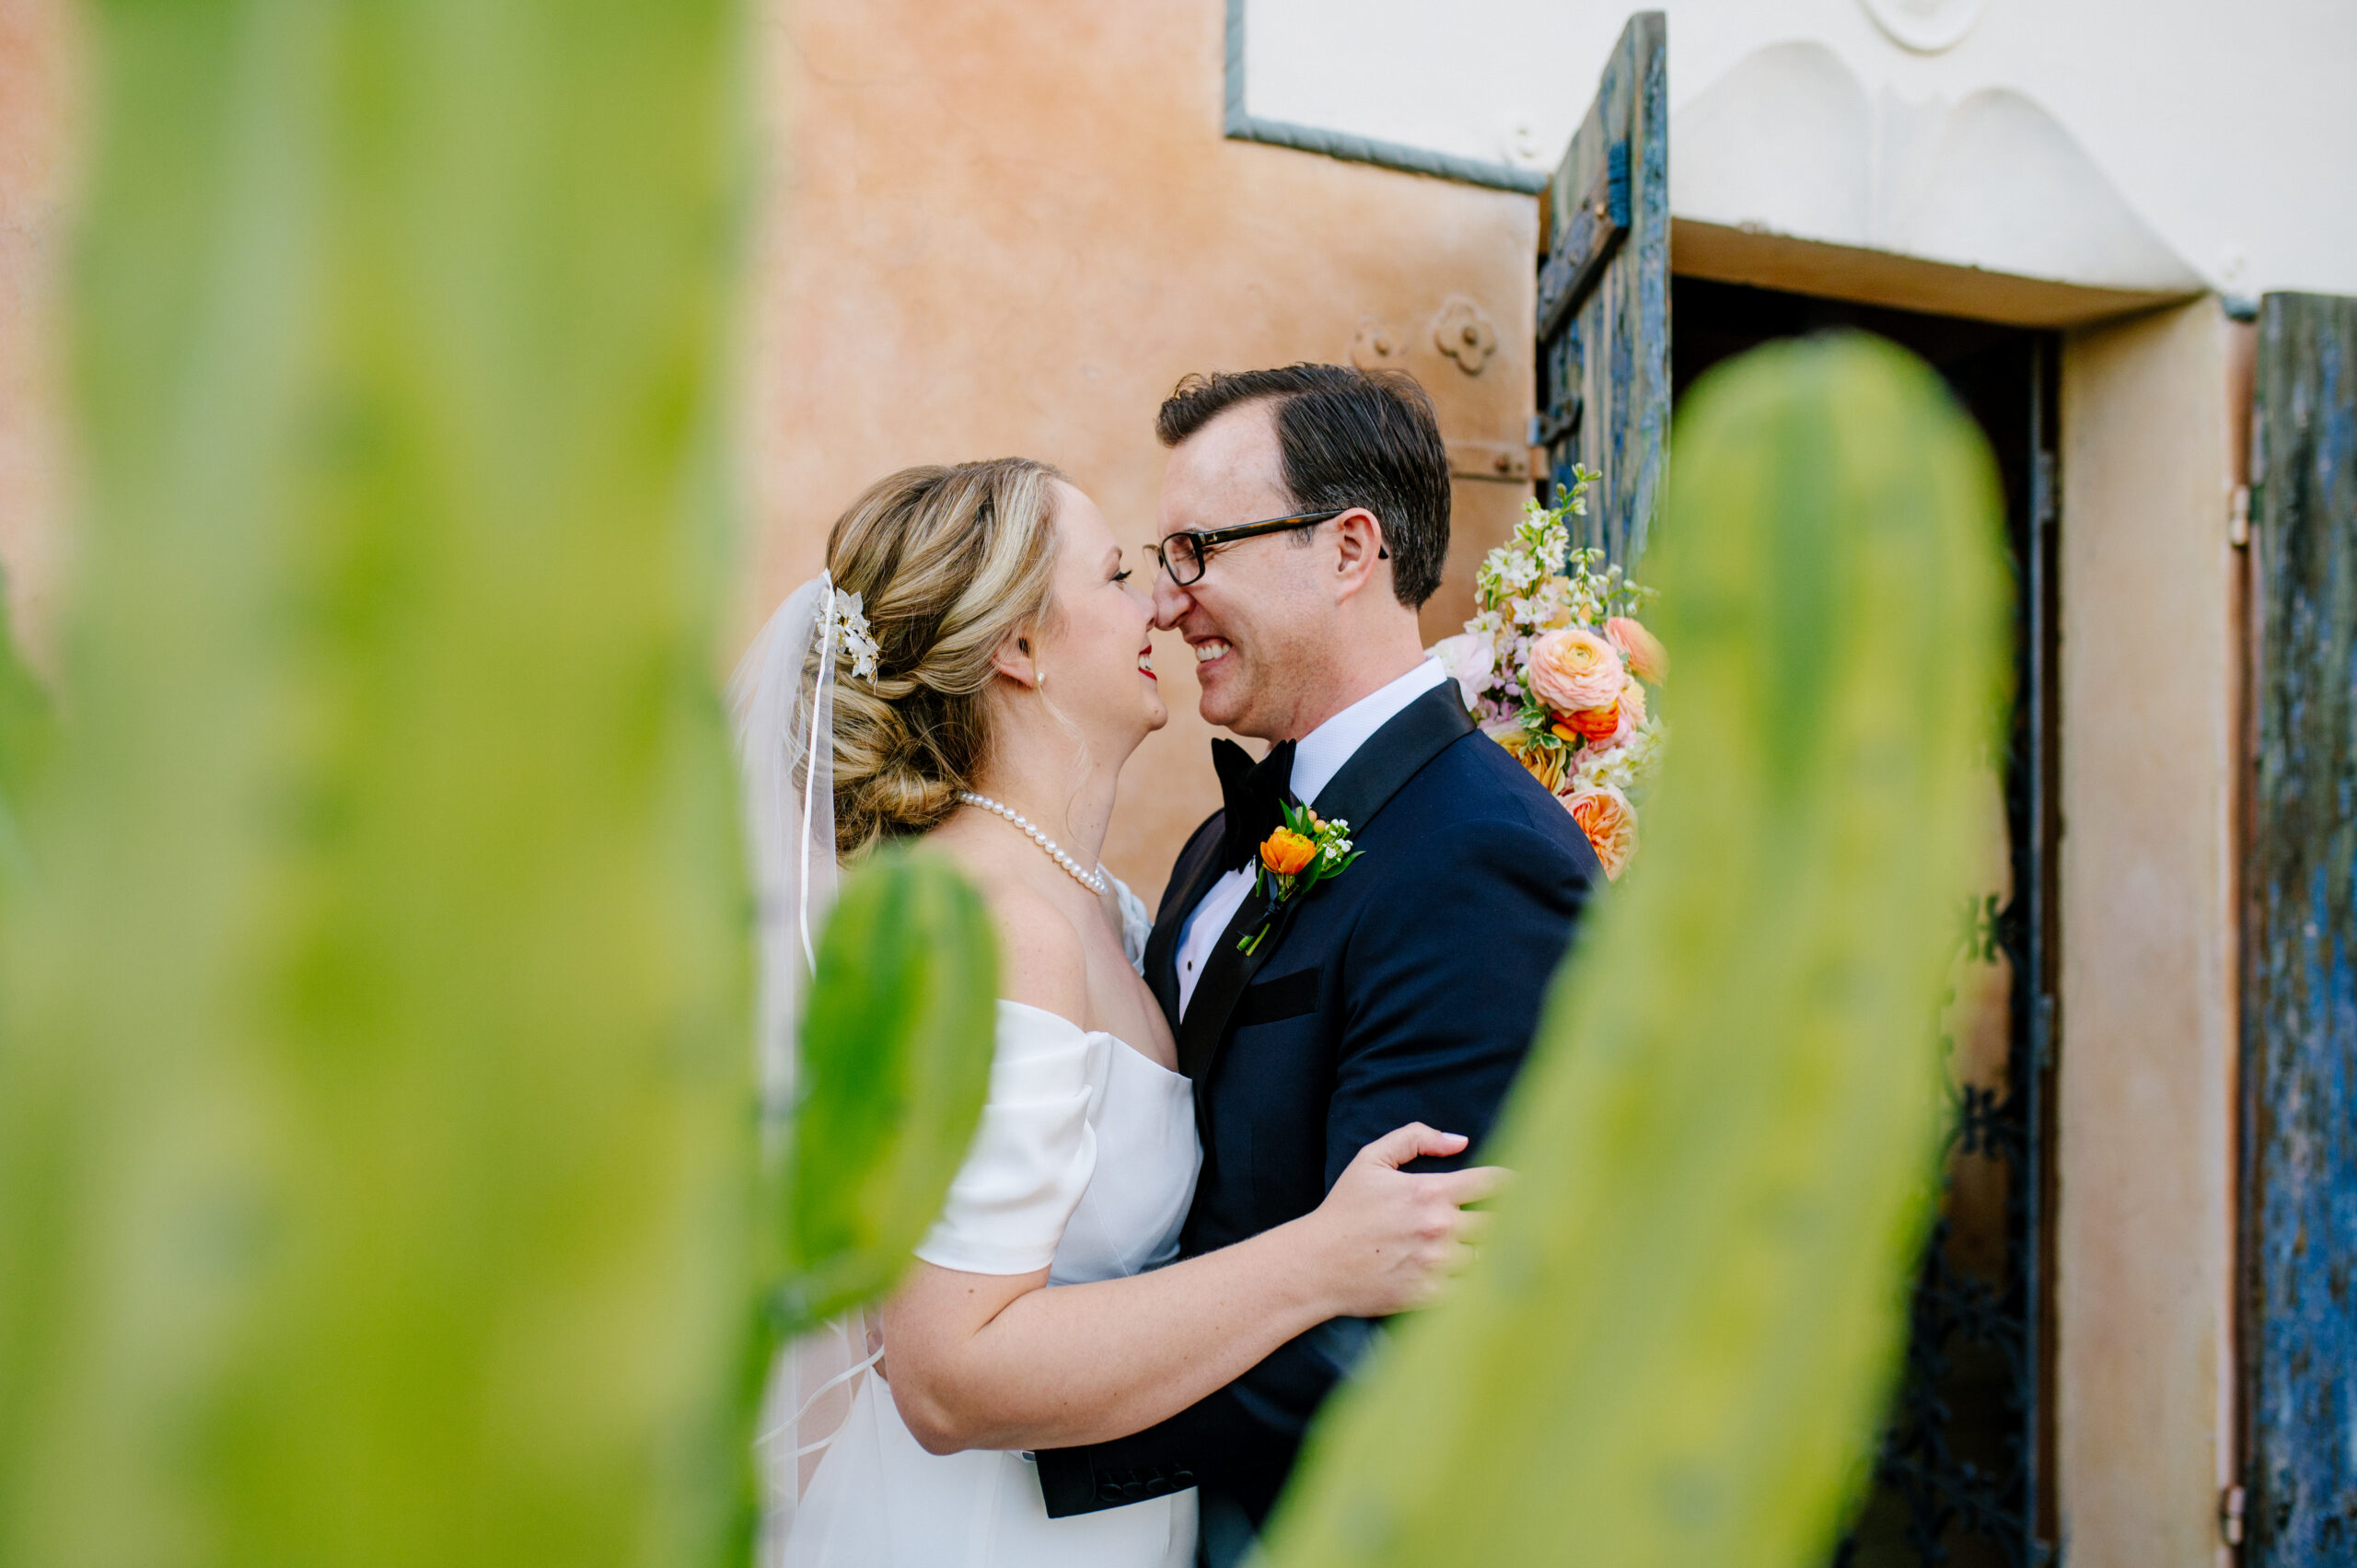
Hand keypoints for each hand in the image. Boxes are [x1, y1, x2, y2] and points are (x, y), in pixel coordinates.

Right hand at [1300, 1122, 1505, 1318]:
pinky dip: (1477, 1285)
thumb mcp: (1371, 1159)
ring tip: (1490, 1251)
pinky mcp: (1430, 1295)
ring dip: (1490, 1253)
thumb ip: (1415, 1138)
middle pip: (1500, 1223)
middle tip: (1515, 1222)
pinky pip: (1472, 1291)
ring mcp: (1436, 1264)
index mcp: (1431, 1191)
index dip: (1515, 1183)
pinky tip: (1475, 1279)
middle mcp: (1439, 1228)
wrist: (1318, 1264)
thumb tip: (1459, 1141)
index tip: (1525, 1186)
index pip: (1493, 1183)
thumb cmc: (1345, 1210)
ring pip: (1489, 1258)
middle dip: (1508, 1220)